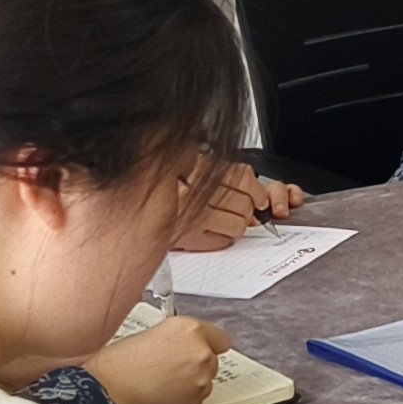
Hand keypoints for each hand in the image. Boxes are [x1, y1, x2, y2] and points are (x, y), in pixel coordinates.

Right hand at [83, 316, 232, 403]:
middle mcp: (200, 353)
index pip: (218, 337)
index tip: (201, 347)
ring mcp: (201, 379)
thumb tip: (182, 346)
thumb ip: (175, 338)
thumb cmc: (117, 364)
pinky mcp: (195, 401)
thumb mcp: (148, 334)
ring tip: (161, 380)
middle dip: (195, 362)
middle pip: (211, 358)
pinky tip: (161, 393)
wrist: (106, 393)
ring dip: (191, 380)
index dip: (206, 342)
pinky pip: (196, 396)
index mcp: (188, 329)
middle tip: (169, 365)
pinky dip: (184, 396)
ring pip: (205, 379)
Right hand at [175, 163, 300, 252]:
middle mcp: (193, 191)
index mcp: (197, 167)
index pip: (242, 177)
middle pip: (244, 204)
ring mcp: (191, 217)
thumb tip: (254, 187)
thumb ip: (223, 170)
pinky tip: (213, 230)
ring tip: (225, 219)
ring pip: (238, 224)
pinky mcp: (188, 238)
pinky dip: (224, 237)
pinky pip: (223, 241)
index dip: (256, 190)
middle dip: (248, 208)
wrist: (143, 204)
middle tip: (241, 209)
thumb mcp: (192, 161)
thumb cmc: (169, 183)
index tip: (259, 197)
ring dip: (238, 223)